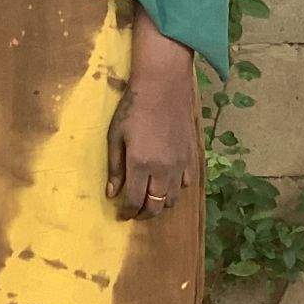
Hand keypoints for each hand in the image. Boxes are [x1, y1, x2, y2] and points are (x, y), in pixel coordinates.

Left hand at [107, 71, 198, 220]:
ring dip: (160, 204)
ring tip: (149, 201)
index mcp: (141, 164)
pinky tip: (166, 186)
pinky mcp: (192, 157)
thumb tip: (112, 193)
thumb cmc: (133, 109)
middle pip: (156, 205)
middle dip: (144, 214)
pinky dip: (176, 191)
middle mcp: (163, 169)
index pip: (135, 200)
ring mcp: (181, 164)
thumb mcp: (115, 136)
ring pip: (173, 198)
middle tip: (134, 213)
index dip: (127, 211)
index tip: (121, 215)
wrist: (163, 88)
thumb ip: (115, 167)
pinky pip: (187, 184)